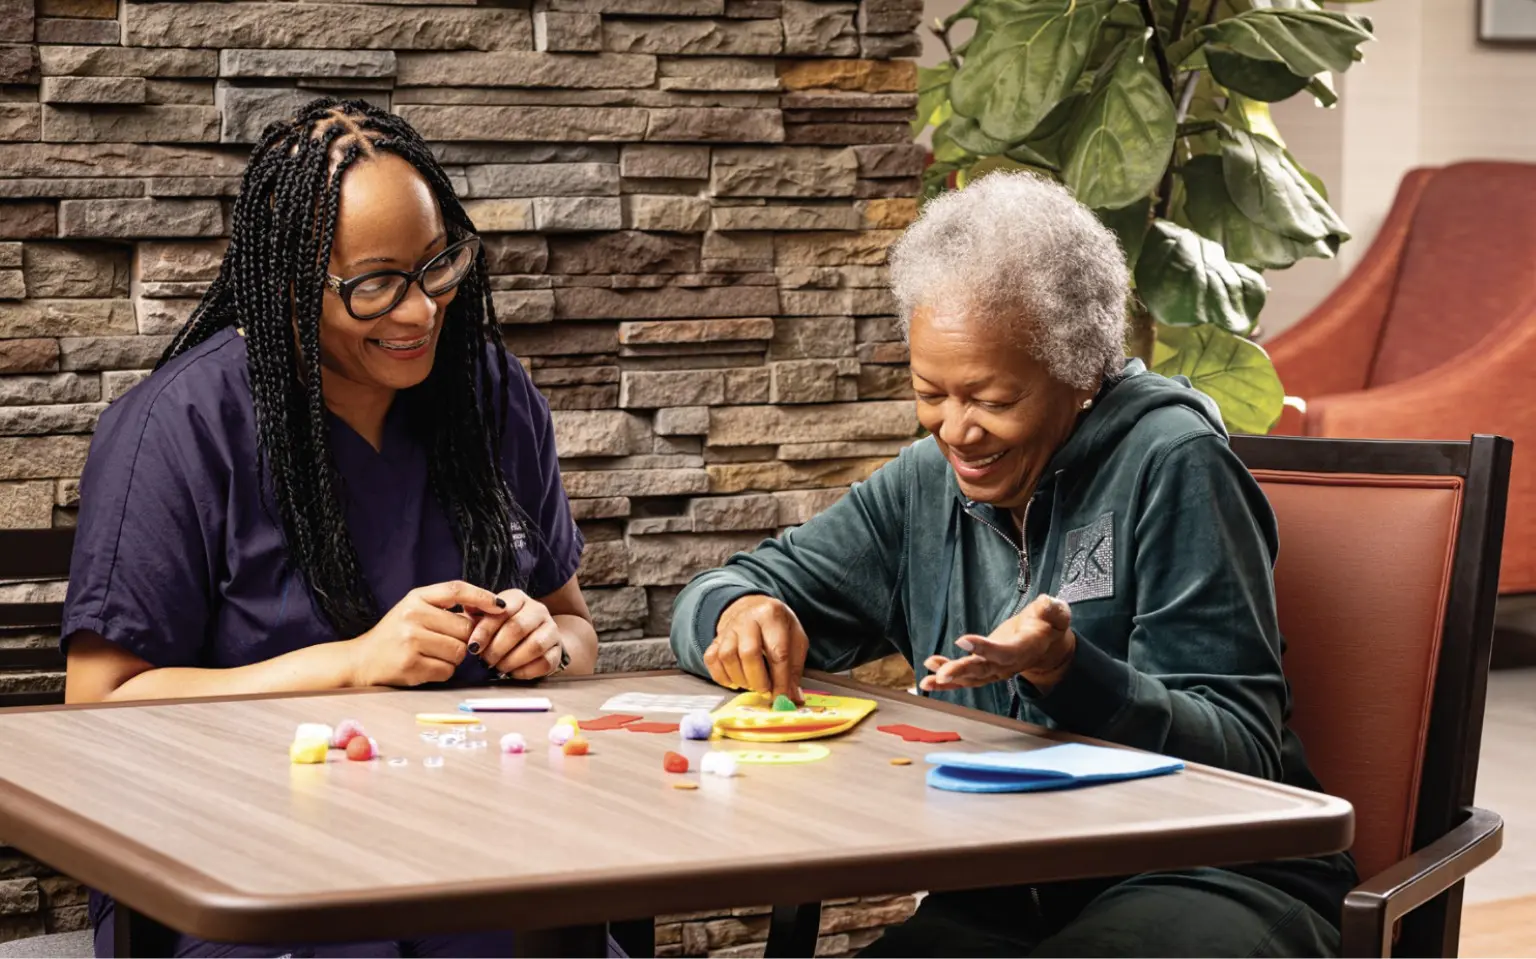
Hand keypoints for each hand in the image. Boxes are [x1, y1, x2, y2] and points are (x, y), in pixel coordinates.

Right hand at [348, 581, 506, 687]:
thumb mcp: (415, 610)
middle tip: (443, 642)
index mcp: (416, 598)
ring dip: (454, 657)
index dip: (482, 596)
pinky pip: (447, 670)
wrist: (361, 660)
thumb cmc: (395, 635)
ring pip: (459, 651)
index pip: (456, 590)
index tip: (501, 606)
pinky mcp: (411, 665)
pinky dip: (442, 672)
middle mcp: (413, 615)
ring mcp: (411, 640)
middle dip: (463, 639)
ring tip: (433, 654)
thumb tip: (489, 611)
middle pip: (465, 628)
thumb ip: (445, 608)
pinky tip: (425, 666)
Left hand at [467, 590, 565, 680]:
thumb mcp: (487, 617)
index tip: (473, 647)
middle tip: (485, 661)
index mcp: (518, 598)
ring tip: (499, 667)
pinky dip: (525, 671)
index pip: (502, 611)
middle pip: (518, 628)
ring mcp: (551, 629)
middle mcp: (538, 610)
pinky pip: (545, 662)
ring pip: (534, 646)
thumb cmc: (502, 628)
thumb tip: (464, 609)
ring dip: (512, 661)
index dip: (485, 631)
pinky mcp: (558, 650)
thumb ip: (475, 614)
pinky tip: (513, 673)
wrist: (535, 638)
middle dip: (497, 648)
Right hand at [704, 595, 808, 702]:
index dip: (781, 679)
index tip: (783, 696)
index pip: (777, 652)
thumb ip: (794, 669)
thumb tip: (793, 698)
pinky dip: (721, 676)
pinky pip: (711, 659)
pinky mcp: (715, 638)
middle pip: (749, 653)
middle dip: (758, 680)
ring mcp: (728, 628)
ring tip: (752, 685)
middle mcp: (747, 619)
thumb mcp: (795, 638)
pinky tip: (734, 682)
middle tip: (766, 692)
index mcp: (771, 615)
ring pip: (727, 657)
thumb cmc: (777, 626)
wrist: (752, 607)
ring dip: (740, 679)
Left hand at [920, 594, 1075, 692]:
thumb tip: (1047, 603)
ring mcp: (996, 670)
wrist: (1046, 643)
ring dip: (949, 678)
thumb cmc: (1048, 624)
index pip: (1004, 652)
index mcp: (1025, 649)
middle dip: (961, 672)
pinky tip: (929, 679)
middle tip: (942, 674)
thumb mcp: (1055, 613)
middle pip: (983, 670)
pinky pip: (965, 678)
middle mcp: (1008, 664)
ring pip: (971, 678)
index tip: (962, 641)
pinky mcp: (985, 669)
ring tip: (928, 679)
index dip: (984, 648)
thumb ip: (1052, 609)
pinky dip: (947, 680)